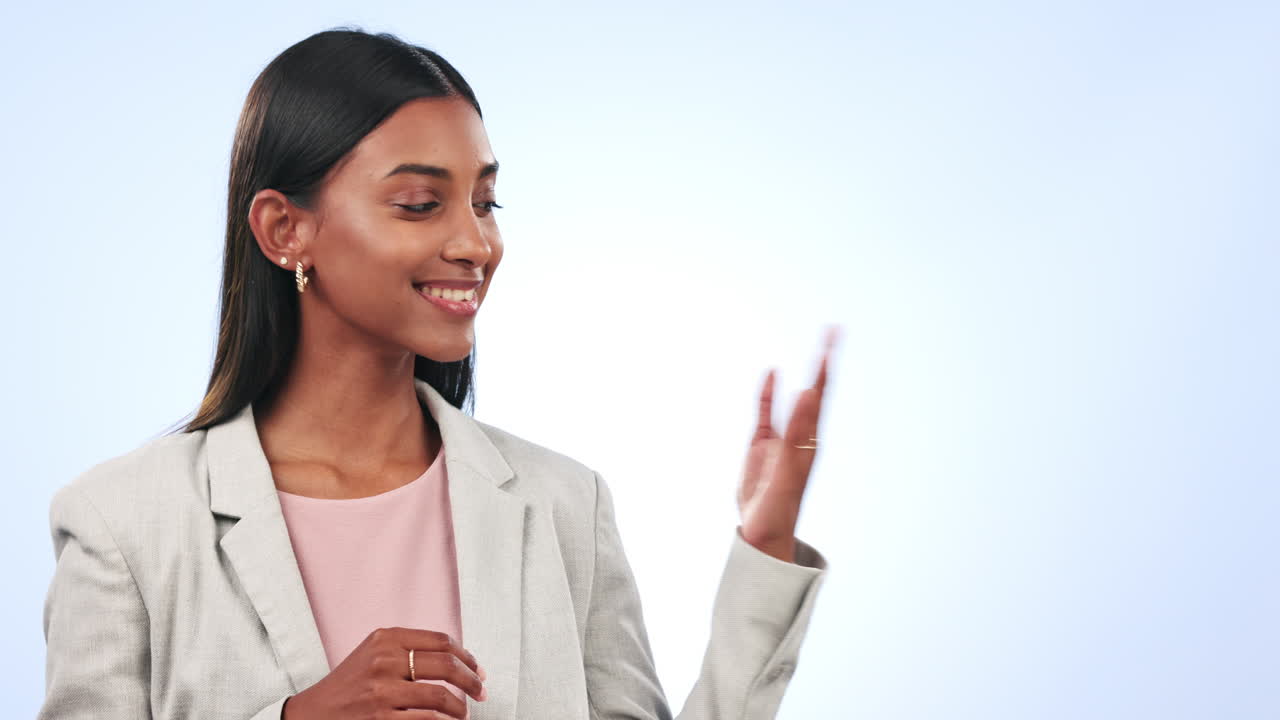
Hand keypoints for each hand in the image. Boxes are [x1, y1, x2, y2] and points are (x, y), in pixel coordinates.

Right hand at [282, 627, 486, 719]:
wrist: (314, 712)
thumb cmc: (349, 683)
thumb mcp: (374, 652)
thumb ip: (408, 648)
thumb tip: (456, 658)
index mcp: (386, 638)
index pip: (441, 641)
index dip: (467, 656)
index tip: (477, 668)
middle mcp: (384, 659)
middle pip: (446, 665)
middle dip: (471, 680)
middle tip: (481, 690)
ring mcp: (381, 690)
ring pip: (439, 696)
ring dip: (459, 707)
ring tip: (463, 712)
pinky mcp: (380, 717)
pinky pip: (425, 719)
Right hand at [738, 325, 838, 562]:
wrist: (762, 533)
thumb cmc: (779, 510)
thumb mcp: (789, 470)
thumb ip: (797, 432)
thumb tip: (809, 395)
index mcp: (809, 442)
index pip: (820, 398)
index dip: (825, 370)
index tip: (832, 341)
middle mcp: (800, 436)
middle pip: (814, 393)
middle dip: (822, 364)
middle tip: (832, 333)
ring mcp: (780, 440)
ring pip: (793, 400)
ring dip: (804, 375)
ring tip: (817, 350)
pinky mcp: (761, 446)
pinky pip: (767, 414)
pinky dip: (768, 394)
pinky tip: (770, 374)